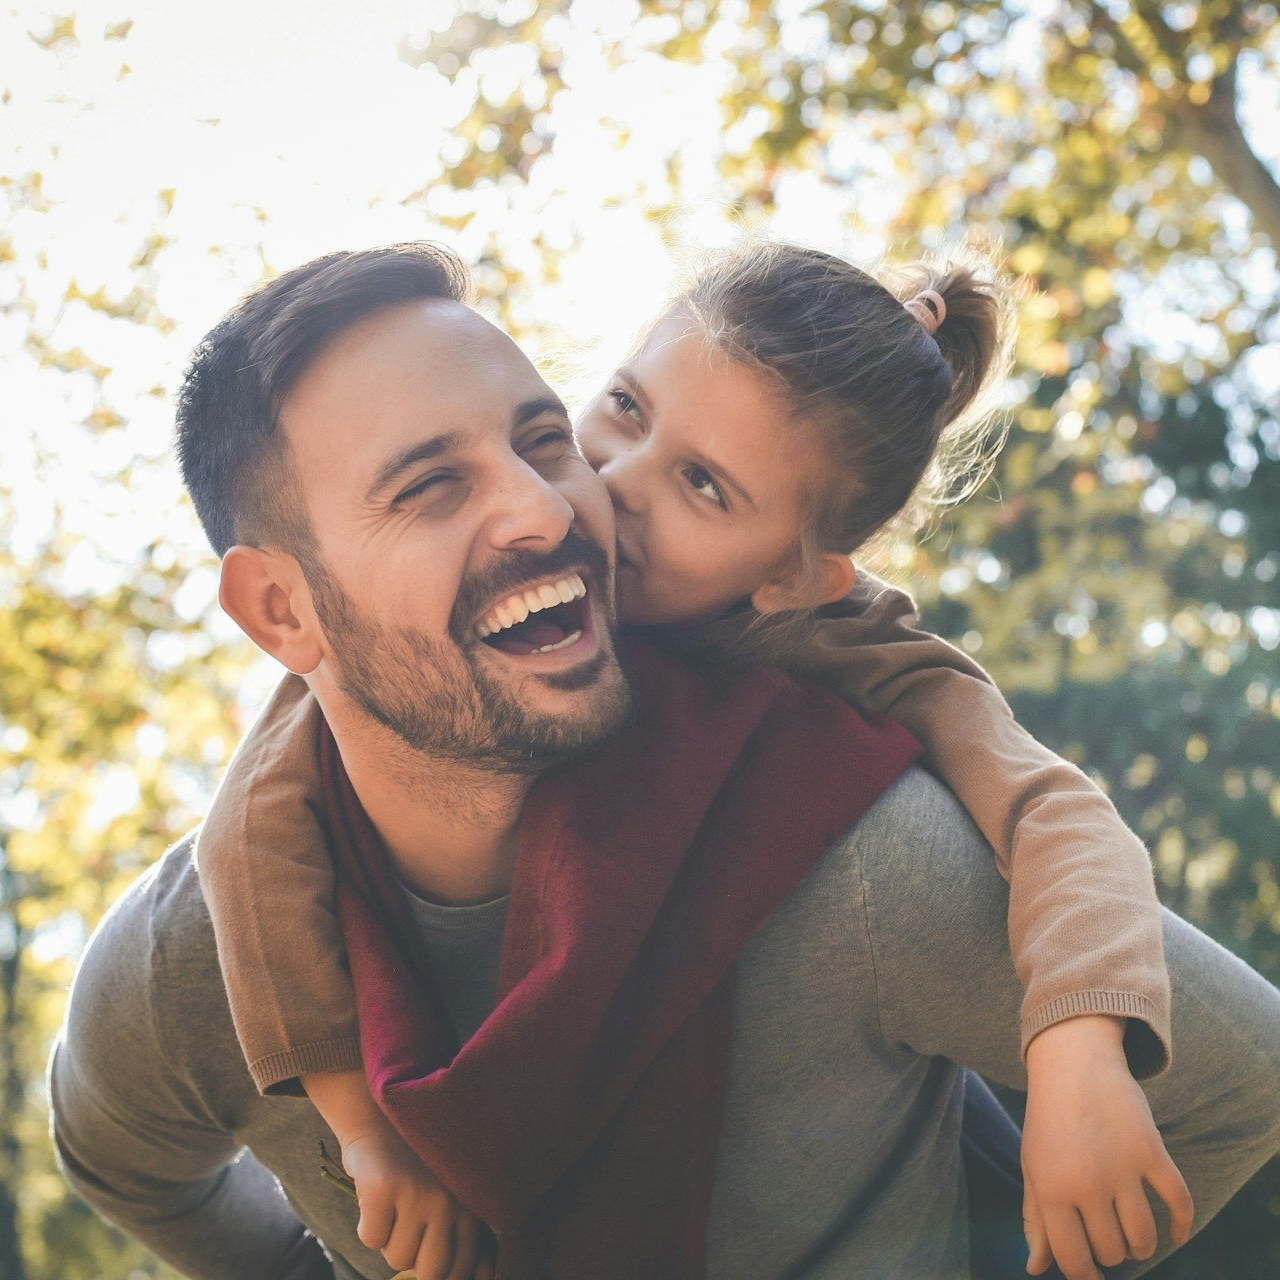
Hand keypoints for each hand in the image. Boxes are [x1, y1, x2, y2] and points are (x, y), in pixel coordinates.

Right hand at [341, 1121, 494, 1279]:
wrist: (382, 1122)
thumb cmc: (417, 1170)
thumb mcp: (451, 1200)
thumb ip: (467, 1240)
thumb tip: (483, 1279)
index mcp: (471, 1206)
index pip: (469, 1268)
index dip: (446, 1274)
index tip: (429, 1256)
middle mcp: (450, 1200)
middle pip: (433, 1272)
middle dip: (414, 1259)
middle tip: (409, 1228)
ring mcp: (419, 1193)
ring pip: (398, 1259)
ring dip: (389, 1241)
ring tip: (394, 1206)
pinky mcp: (385, 1188)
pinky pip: (371, 1239)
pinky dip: (368, 1226)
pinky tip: (377, 1198)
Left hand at [1021, 1016, 1193, 1279]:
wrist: (1072, 1063)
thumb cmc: (1048, 1121)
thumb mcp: (1033, 1167)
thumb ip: (1036, 1220)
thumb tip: (1036, 1269)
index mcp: (1051, 1190)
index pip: (1074, 1260)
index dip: (1085, 1275)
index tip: (1091, 1272)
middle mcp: (1087, 1183)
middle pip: (1112, 1251)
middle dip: (1110, 1252)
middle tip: (1105, 1235)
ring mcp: (1122, 1167)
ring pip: (1144, 1238)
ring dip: (1140, 1246)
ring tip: (1131, 1236)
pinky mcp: (1152, 1150)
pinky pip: (1179, 1202)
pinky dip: (1181, 1226)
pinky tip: (1174, 1234)